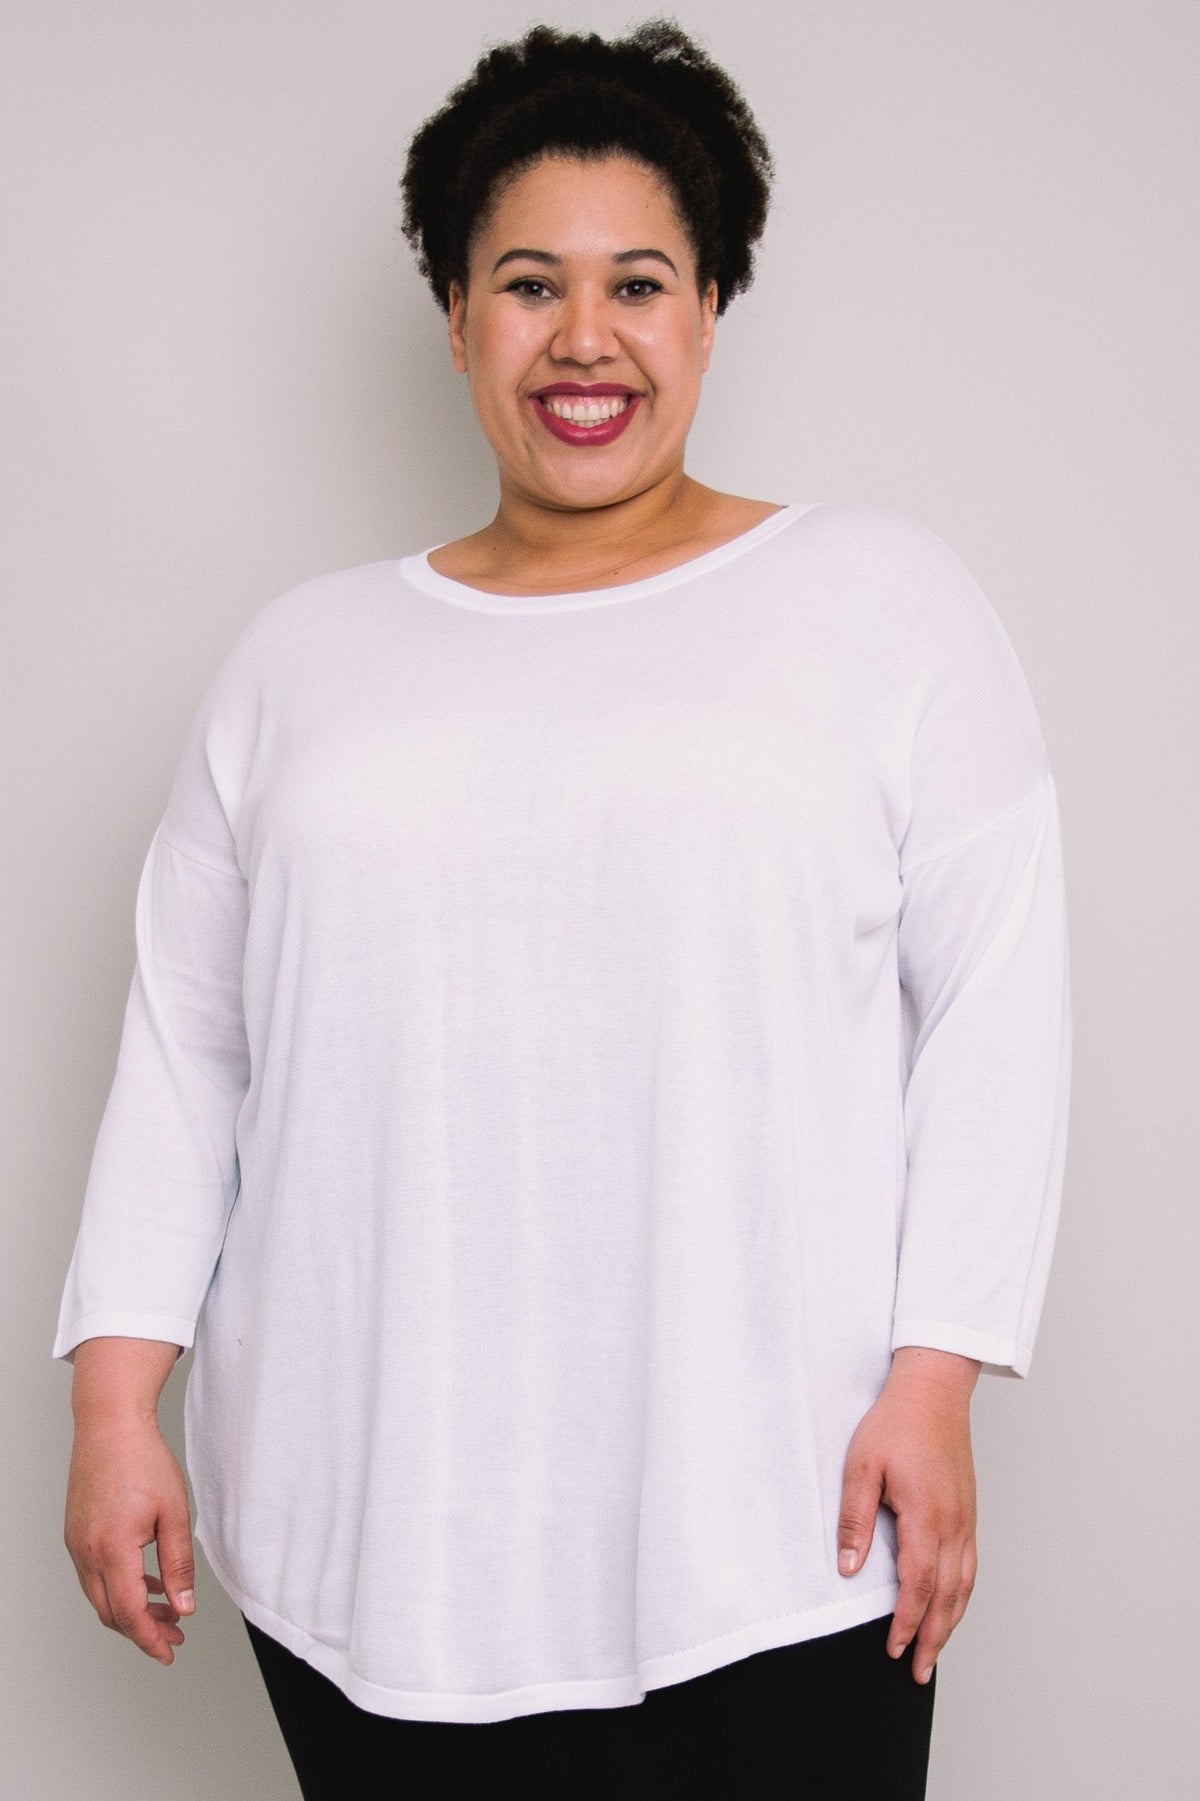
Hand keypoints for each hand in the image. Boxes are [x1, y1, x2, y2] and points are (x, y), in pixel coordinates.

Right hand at [65, 1413, 195, 1664]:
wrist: (110, 1426)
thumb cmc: (143, 1460)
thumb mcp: (174, 1513)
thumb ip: (178, 1564)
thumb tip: (184, 1606)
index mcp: (112, 1549)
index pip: (128, 1613)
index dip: (150, 1639)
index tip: (168, 1653)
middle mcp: (86, 1552)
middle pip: (110, 1612)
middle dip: (143, 1630)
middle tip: (174, 1634)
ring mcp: (77, 1544)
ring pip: (100, 1596)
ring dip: (130, 1610)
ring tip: (165, 1609)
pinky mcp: (76, 1534)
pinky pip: (94, 1575)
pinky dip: (119, 1588)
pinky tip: (145, 1581)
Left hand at [836, 1346, 979, 1684]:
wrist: (934, 1390)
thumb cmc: (895, 1423)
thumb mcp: (861, 1466)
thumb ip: (854, 1519)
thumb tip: (847, 1568)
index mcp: (926, 1516)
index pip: (918, 1585)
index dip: (906, 1622)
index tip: (892, 1649)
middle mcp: (953, 1524)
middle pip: (947, 1596)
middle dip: (932, 1638)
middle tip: (916, 1672)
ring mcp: (966, 1519)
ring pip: (964, 1585)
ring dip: (950, 1622)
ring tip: (934, 1651)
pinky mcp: (969, 1511)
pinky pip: (970, 1565)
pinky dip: (962, 1595)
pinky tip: (952, 1605)